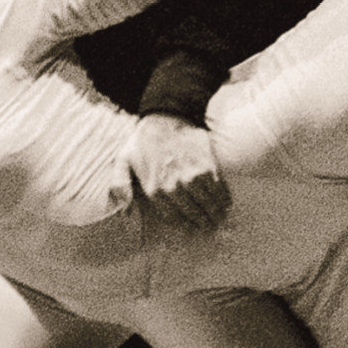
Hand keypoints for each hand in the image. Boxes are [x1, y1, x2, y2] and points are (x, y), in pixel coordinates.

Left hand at [127, 114, 231, 230]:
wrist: (166, 116)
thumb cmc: (143, 141)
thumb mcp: (123, 161)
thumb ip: (120, 186)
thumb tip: (123, 212)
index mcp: (155, 189)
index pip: (174, 218)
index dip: (185, 227)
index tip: (192, 231)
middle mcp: (174, 186)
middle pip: (193, 213)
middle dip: (203, 223)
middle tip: (210, 229)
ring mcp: (193, 176)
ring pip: (208, 204)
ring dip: (216, 214)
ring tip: (220, 220)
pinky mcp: (208, 165)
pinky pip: (218, 189)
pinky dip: (224, 199)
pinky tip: (227, 205)